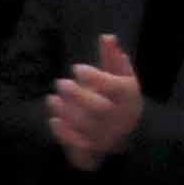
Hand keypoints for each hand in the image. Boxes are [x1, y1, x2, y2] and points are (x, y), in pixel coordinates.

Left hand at [46, 36, 144, 171]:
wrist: (131, 133)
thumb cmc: (121, 98)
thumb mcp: (121, 76)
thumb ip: (112, 57)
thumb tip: (106, 36)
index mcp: (128, 96)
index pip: (116, 88)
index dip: (95, 77)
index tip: (77, 68)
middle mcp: (120, 117)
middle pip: (99, 108)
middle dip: (77, 95)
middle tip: (60, 83)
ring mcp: (107, 134)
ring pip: (86, 125)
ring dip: (66, 111)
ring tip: (52, 99)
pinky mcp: (95, 148)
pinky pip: (79, 143)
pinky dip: (65, 133)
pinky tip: (54, 119)